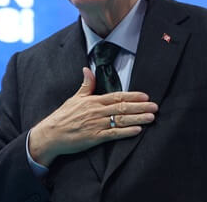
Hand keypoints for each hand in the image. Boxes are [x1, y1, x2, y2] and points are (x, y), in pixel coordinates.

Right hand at [28, 67, 157, 166]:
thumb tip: (88, 69)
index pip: (117, 96)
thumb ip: (85, 85)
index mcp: (93, 101)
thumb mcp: (74, 98)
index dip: (132, 96)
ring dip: (137, 118)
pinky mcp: (94, 138)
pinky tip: (137, 130)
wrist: (51, 134)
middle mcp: (96, 111)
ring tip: (151, 117)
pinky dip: (126, 132)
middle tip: (155, 106)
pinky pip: (113, 134)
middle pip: (122, 107)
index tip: (145, 96)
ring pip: (121, 120)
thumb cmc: (63, 116)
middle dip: (140, 107)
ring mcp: (96, 125)